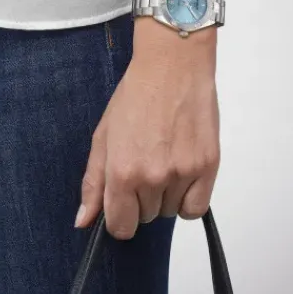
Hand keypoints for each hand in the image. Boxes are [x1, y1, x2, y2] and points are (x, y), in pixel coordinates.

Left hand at [75, 49, 219, 239]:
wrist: (173, 67)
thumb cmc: (136, 95)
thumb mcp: (104, 135)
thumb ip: (93, 182)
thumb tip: (84, 221)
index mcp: (122, 172)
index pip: (120, 226)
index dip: (120, 215)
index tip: (124, 201)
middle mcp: (153, 178)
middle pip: (146, 218)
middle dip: (142, 198)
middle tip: (146, 162)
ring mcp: (183, 173)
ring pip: (171, 211)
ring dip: (166, 194)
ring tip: (166, 158)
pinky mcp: (208, 166)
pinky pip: (196, 208)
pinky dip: (189, 198)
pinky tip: (183, 173)